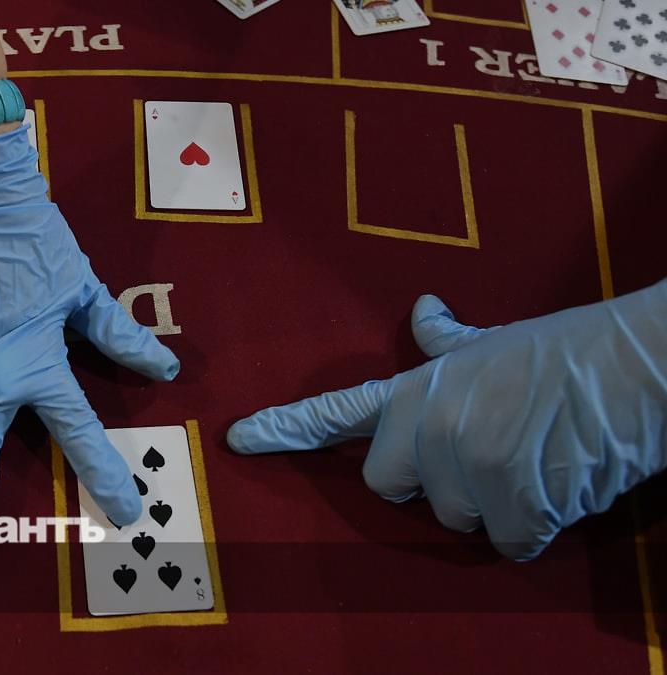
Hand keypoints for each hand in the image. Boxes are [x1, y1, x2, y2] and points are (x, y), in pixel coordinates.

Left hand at [227, 281, 666, 559]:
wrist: (637, 365)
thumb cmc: (566, 351)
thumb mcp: (495, 342)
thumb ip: (446, 344)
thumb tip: (421, 311)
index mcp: (416, 389)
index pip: (335, 412)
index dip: (286, 430)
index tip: (241, 439)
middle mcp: (427, 429)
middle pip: (393, 491)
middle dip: (433, 485)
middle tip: (486, 452)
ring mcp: (467, 468)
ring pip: (458, 521)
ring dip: (493, 505)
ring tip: (534, 458)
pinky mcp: (512, 505)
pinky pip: (509, 543)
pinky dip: (536, 527)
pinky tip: (559, 485)